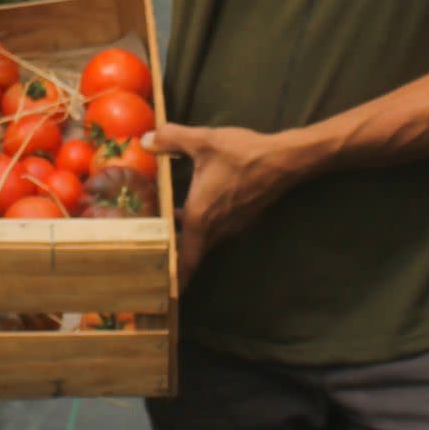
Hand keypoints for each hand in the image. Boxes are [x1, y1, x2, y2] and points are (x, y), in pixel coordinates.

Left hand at [144, 123, 296, 293]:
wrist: (284, 160)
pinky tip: (196, 207)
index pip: (186, 260)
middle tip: (154, 254)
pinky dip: (205, 226)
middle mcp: (217, 228)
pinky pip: (218, 230)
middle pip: (193, 252)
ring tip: (170, 228)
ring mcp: (233, 225)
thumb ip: (171, 139)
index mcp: (201, 217)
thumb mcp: (203, 141)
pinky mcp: (245, 218)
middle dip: (176, 255)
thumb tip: (144, 140)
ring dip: (190, 238)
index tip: (162, 290)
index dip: (174, 278)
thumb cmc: (242, 154)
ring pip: (206, 240)